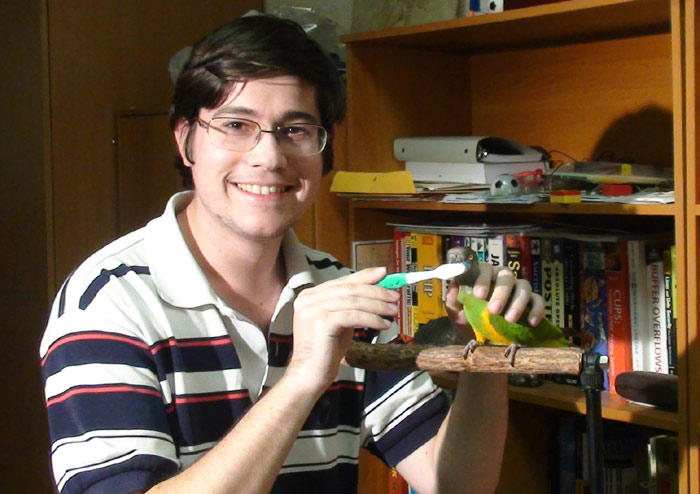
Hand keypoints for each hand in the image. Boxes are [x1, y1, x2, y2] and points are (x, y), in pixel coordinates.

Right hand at [287, 267, 399, 392]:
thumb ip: (352, 305)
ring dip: (377, 305)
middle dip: (376, 291)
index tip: (385, 275)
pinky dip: (371, 319)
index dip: (365, 276)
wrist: (309, 376)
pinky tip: (383, 324)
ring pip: (353, 301)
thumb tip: (377, 289)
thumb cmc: (326, 351)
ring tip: (393, 312)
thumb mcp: (341, 322)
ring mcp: (312, 309)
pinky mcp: (319, 322)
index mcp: (310, 295)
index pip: (343, 281)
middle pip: (349, 288)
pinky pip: (352, 316)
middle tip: (395, 297)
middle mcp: (308, 299)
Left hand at [445, 262, 544, 333]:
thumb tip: (453, 285)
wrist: (482, 340)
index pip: (484, 269)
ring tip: (510, 319)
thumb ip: (453, 299)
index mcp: (483, 276)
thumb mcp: (456, 312)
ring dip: (518, 302)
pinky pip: (538, 300)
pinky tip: (531, 322)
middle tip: (494, 310)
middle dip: (500, 292)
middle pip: (506, 276)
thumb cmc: (469, 321)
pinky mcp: (532, 301)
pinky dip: (537, 309)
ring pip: (523, 286)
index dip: (482, 280)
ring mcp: (518, 288)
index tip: (479, 295)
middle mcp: (502, 278)